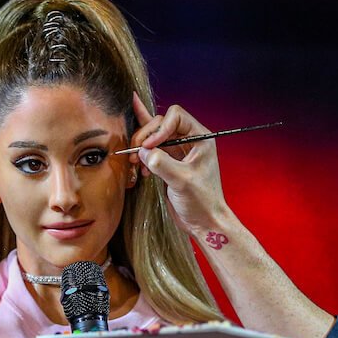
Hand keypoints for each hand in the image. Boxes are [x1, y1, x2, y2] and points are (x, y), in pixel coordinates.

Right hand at [130, 94, 229, 235]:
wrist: (203, 221)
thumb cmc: (202, 201)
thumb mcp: (182, 181)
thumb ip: (162, 163)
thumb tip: (143, 151)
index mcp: (200, 138)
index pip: (176, 116)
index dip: (159, 128)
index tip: (149, 146)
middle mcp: (189, 140)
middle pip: (160, 123)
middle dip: (145, 136)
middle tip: (135, 153)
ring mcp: (178, 151)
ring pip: (153, 136)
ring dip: (141, 146)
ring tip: (134, 161)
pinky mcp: (168, 162)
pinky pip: (152, 149)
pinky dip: (142, 154)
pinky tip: (137, 162)